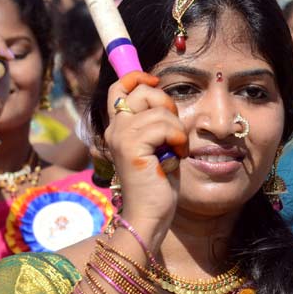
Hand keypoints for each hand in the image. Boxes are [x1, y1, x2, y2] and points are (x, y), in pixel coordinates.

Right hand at [103, 72, 187, 249]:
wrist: (149, 216)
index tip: (156, 83)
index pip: (119, 87)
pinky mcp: (131, 147)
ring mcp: (121, 136)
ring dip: (177, 129)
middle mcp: (115, 129)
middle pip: (142, 91)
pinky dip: (177, 139)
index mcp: (118, 128)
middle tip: (174, 130)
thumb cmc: (157, 184)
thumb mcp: (157, 146)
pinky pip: (164, 125)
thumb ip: (155, 122)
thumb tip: (161, 94)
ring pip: (159, 110)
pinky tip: (175, 156)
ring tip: (175, 151)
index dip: (137, 77)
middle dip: (166, 104)